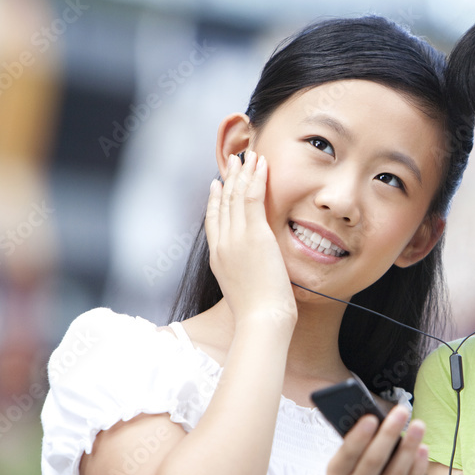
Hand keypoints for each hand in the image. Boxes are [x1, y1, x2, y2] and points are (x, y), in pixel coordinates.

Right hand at [205, 153, 296, 325]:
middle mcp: (223, 245)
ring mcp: (236, 238)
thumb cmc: (260, 314)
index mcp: (218, 258)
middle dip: (229, 179)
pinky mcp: (254, 235)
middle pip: (223, 204)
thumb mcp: (245, 290)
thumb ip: (245, 272)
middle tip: (233, 161)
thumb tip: (256, 269)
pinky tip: (260, 163)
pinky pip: (252, 198)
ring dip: (242, 172)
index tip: (216, 184)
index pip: (213, 222)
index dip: (214, 200)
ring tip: (247, 155)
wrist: (262, 320)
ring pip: (236, 196)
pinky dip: (255, 178)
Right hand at [327, 406, 428, 474]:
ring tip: (419, 425)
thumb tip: (382, 416)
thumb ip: (363, 442)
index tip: (371, 417)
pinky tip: (423, 448)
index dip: (358, 437)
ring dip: (409, 446)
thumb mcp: (355, 463)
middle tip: (401, 411)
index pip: (346, 455)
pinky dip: (419, 464)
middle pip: (373, 461)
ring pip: (396, 472)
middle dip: (388, 434)